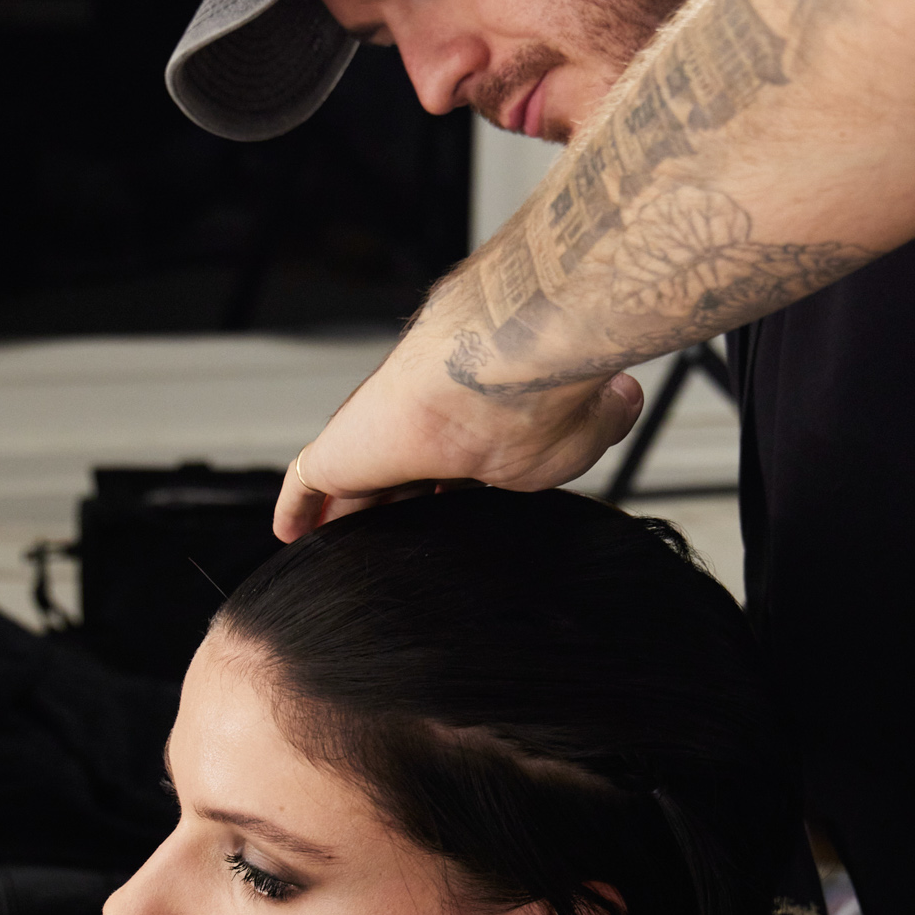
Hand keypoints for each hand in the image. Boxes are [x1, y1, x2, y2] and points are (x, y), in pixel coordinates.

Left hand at [273, 339, 643, 540]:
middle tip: (387, 552)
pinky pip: (308, 482)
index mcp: (476, 423)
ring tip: (337, 556)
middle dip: (393, 507)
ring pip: (352, 480)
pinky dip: (298, 506)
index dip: (449, 488)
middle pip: (398, 473)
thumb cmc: (547, 393)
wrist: (508, 358)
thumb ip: (599, 418)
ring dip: (345, 514)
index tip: (454, 517)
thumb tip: (626, 396)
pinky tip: (289, 535)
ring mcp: (381, 433)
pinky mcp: (344, 447)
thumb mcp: (584, 428)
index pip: (454, 461)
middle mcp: (423, 424)